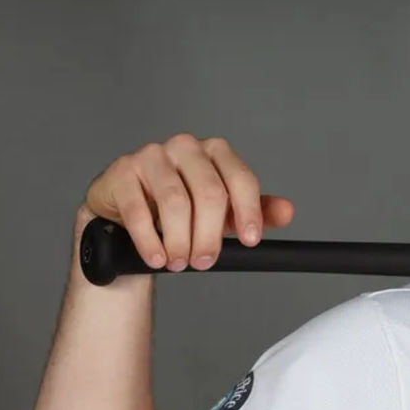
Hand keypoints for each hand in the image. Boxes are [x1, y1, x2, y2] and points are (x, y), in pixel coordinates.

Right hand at [82, 134, 293, 270]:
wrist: (127, 211)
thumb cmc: (181, 208)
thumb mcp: (223, 211)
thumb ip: (255, 211)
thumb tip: (287, 212)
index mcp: (216, 152)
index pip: (241, 179)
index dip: (249, 212)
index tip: (250, 241)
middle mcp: (186, 147)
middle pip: (209, 193)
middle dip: (210, 235)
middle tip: (205, 261)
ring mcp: (152, 156)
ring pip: (175, 202)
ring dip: (180, 241)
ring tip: (180, 262)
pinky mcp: (123, 171)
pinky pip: (139, 209)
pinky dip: (150, 240)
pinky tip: (157, 257)